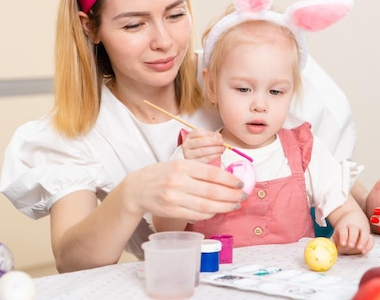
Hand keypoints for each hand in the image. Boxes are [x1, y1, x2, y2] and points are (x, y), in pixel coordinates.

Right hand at [127, 158, 246, 221]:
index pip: (212, 173)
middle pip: (212, 191)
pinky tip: (217, 211)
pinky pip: (196, 214)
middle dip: (231, 195)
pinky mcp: (171, 211)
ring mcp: (174, 198)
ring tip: (235, 205)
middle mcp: (178, 181)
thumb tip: (226, 178)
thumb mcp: (178, 164)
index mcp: (182, 166)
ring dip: (224, 207)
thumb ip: (198, 169)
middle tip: (243, 196)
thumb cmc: (161, 174)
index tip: (241, 183)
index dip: (229, 179)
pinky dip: (210, 213)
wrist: (136, 188)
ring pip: (206, 205)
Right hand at [181, 128, 224, 162]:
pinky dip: (214, 156)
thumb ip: (211, 136)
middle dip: (213, 142)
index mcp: (189, 137)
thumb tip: (218, 136)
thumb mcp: (205, 138)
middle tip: (221, 142)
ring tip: (222, 148)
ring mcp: (188, 154)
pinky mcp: (193, 163)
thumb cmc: (201, 146)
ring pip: (203, 151)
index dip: (209, 133)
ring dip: (215, 149)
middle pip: (200, 142)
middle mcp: (186, 145)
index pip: (198, 132)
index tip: (217, 136)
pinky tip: (219, 154)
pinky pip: (205, 159)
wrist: (196, 157)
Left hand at [331, 215, 374, 254]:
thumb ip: (331, 243)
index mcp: (343, 227)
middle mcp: (353, 228)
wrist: (351, 223)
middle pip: (353, 230)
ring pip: (364, 233)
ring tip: (360, 248)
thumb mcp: (335, 237)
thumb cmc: (341, 235)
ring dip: (362, 241)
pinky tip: (365, 251)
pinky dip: (369, 245)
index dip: (343, 236)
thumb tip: (325, 248)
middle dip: (352, 238)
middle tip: (351, 245)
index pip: (343, 230)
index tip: (342, 243)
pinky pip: (371, 239)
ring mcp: (361, 231)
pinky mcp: (368, 236)